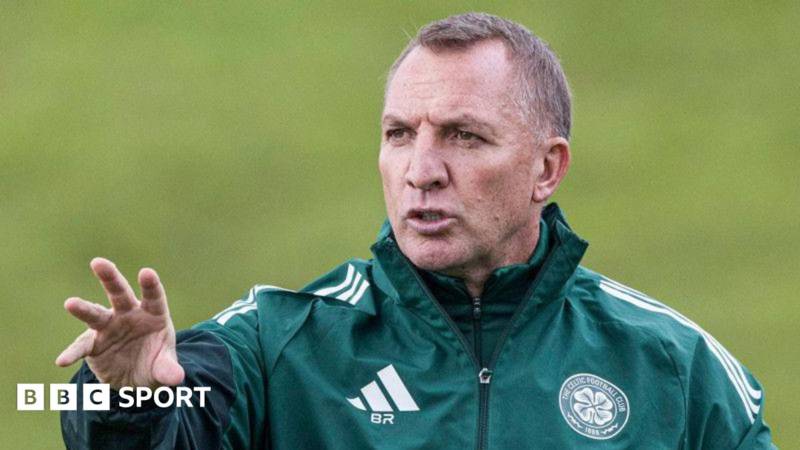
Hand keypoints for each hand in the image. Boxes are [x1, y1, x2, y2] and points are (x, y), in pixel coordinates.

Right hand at [56, 257, 184, 389]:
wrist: (136, 380)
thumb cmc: (155, 363)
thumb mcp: (164, 367)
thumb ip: (168, 369)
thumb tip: (176, 378)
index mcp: (153, 314)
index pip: (154, 297)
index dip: (150, 285)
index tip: (146, 272)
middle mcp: (129, 315)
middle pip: (120, 294)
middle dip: (110, 278)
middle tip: (99, 262)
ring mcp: (109, 327)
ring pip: (95, 313)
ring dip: (83, 308)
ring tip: (70, 303)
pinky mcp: (93, 344)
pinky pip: (81, 347)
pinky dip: (73, 353)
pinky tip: (63, 361)